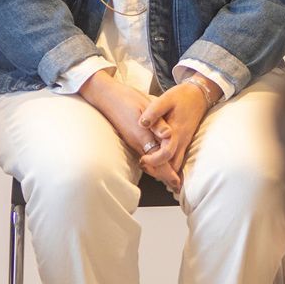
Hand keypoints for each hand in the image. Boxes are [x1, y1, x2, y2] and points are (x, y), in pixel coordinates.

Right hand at [78, 69, 180, 191]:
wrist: (106, 96)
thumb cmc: (127, 98)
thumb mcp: (146, 106)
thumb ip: (157, 122)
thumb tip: (168, 135)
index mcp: (142, 136)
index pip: (158, 160)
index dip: (169, 173)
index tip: (178, 183)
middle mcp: (136, 142)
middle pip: (154, 166)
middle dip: (166, 177)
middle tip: (177, 186)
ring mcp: (132, 141)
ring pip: (148, 162)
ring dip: (160, 171)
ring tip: (170, 178)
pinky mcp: (130, 138)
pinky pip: (144, 155)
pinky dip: (153, 162)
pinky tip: (158, 162)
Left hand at [139, 76, 219, 183]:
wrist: (200, 95)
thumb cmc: (182, 96)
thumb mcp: (166, 99)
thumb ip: (154, 112)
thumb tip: (142, 123)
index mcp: (176, 131)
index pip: (166, 154)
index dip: (154, 160)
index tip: (142, 159)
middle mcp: (182, 140)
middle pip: (173, 166)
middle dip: (160, 171)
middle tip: (144, 166)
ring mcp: (185, 142)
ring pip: (176, 164)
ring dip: (165, 169)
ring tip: (148, 166)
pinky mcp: (184, 142)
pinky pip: (178, 158)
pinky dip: (169, 164)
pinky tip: (158, 163)